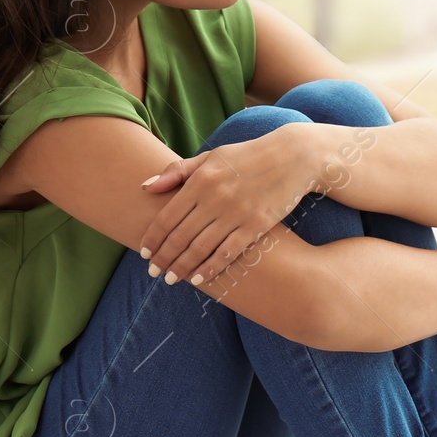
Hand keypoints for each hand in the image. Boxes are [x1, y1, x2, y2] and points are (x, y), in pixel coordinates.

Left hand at [137, 124, 319, 286]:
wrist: (292, 157)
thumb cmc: (246, 156)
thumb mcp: (211, 156)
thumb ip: (178, 171)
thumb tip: (146, 187)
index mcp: (200, 180)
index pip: (167, 216)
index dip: (153, 238)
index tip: (144, 252)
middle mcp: (215, 198)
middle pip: (180, 236)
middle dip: (163, 258)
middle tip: (154, 272)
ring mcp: (236, 213)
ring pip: (200, 248)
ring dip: (182, 267)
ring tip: (171, 279)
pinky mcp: (256, 225)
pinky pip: (228, 253)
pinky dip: (210, 268)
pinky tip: (198, 278)